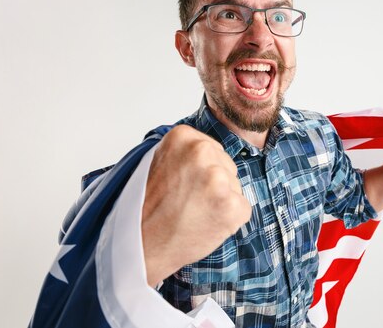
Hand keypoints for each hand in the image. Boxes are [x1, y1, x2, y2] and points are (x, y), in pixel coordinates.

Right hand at [141, 125, 251, 285]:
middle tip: (188, 201)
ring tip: (194, 213)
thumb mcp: (160, 163)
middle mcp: (202, 152)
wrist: (141, 245)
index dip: (201, 171)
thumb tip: (211, 152)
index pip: (211, 149)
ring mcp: (218, 178)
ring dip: (221, 202)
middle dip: (214, 184)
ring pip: (235, 187)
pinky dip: (230, 220)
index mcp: (182, 137)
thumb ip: (186, 154)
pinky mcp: (232, 205)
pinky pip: (242, 209)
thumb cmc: (148, 209)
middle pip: (226, 166)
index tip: (184, 184)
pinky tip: (206, 224)